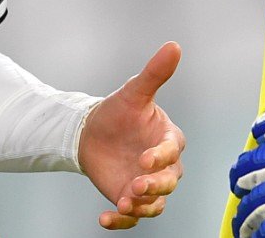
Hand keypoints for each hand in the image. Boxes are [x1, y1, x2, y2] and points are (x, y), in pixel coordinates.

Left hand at [78, 41, 186, 229]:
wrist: (91, 133)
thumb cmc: (118, 111)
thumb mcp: (134, 92)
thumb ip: (155, 73)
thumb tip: (174, 45)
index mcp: (168, 138)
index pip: (172, 150)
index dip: (161, 156)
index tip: (144, 159)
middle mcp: (164, 165)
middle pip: (169, 181)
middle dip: (154, 186)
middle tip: (135, 186)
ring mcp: (148, 184)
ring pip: (156, 203)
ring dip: (142, 207)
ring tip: (122, 206)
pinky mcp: (132, 200)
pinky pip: (133, 218)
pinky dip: (121, 222)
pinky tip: (104, 219)